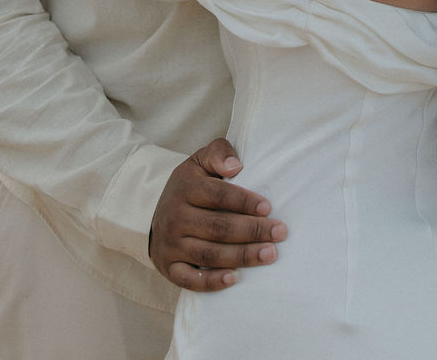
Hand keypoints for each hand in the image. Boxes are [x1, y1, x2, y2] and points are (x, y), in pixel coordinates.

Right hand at [149, 138, 286, 290]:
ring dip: (241, 256)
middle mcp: (175, 217)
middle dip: (252, 231)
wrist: (157, 214)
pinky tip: (235, 279)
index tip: (268, 208)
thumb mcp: (200, 161)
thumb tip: (236, 166)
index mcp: (185, 189)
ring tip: (269, 254)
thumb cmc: (190, 185)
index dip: (243, 201)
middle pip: (217, 227)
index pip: (217, 195)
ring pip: (209, 254)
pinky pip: (190, 280)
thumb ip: (219, 153)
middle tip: (280, 233)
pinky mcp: (169, 268)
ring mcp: (171, 245)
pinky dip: (212, 282)